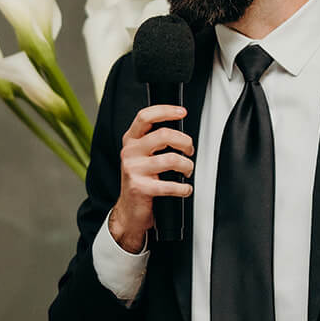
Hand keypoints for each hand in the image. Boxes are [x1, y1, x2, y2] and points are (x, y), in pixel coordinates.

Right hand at [111, 105, 193, 252]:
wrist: (129, 209)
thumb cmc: (141, 180)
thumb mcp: (142, 156)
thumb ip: (155, 140)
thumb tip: (181, 131)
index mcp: (131, 141)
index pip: (145, 117)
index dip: (165, 111)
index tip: (181, 112)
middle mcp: (129, 153)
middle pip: (164, 135)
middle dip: (185, 142)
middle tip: (189, 150)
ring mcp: (133, 170)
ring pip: (172, 159)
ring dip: (187, 166)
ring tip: (187, 171)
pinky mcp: (140, 187)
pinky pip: (171, 184)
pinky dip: (184, 188)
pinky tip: (184, 189)